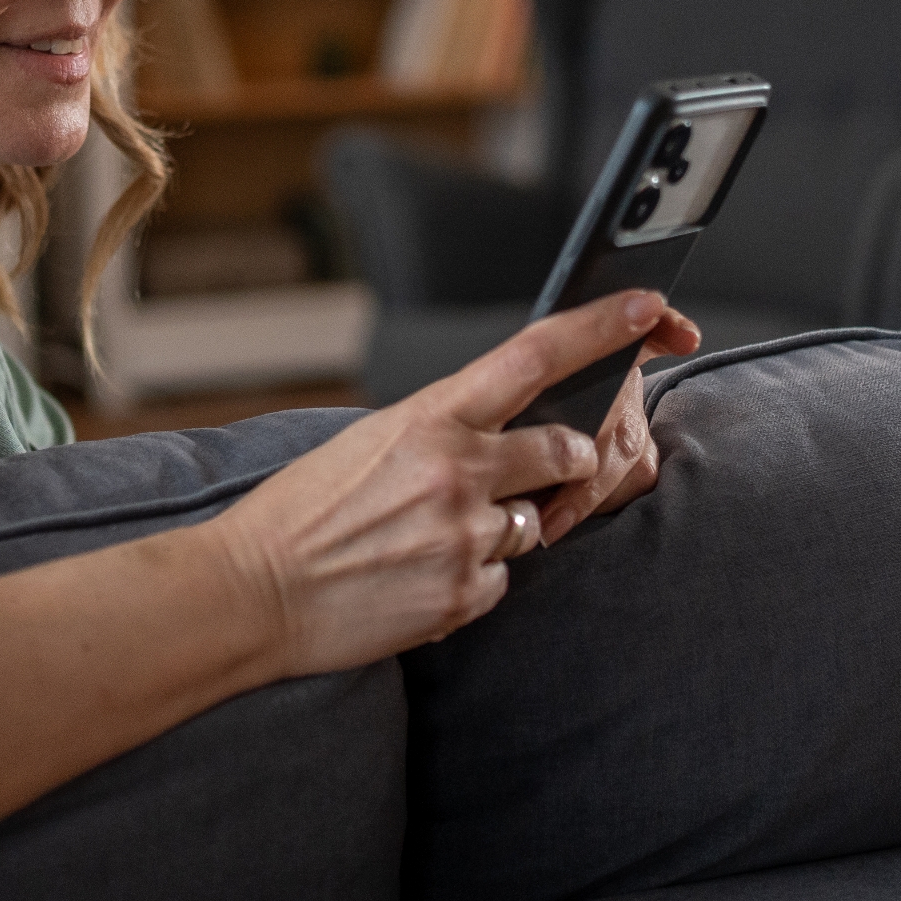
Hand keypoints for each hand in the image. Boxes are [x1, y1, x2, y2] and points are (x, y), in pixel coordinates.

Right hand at [206, 289, 671, 677]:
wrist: (253, 592)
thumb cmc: (302, 512)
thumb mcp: (369, 441)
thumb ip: (442, 430)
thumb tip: (498, 434)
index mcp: (430, 418)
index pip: (534, 356)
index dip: (600, 329)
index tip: (647, 306)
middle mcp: (458, 470)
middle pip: (566, 449)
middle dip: (569, 458)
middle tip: (550, 466)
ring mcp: (465, 535)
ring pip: (534, 523)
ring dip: (501, 527)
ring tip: (429, 537)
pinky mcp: (464, 594)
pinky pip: (503, 579)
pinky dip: (474, 578)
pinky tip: (419, 575)